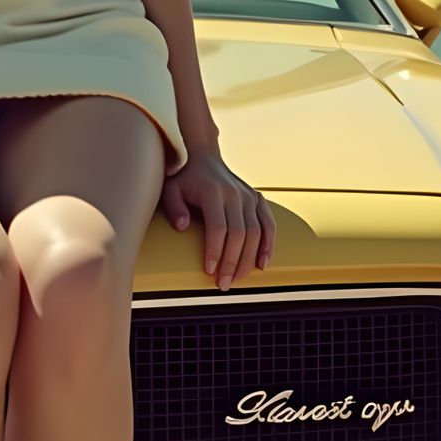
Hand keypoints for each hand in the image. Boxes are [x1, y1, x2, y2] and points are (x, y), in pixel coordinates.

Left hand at [161, 145, 274, 289]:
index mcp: (213, 192)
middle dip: (232, 263)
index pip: (218, 227)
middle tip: (223, 284)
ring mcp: (248, 196)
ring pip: (256, 232)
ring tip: (237, 279)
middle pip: (239, 234)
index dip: (216, 251)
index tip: (210, 271)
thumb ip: (174, 207)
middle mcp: (234, 194)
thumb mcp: (171, 189)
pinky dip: (268, 244)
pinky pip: (268, 224)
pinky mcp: (257, 199)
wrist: (203, 156)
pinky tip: (262, 263)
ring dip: (248, 260)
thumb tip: (182, 227)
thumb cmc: (184, 178)